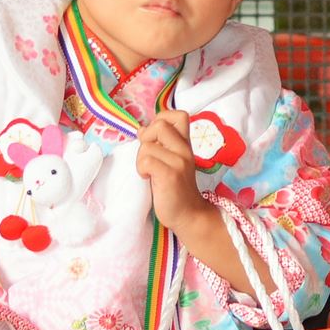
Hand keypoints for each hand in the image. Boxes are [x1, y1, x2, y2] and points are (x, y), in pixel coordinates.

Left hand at [134, 114, 212, 234]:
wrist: (189, 215)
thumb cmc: (175, 189)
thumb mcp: (171, 161)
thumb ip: (160, 144)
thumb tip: (142, 128)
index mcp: (185, 144)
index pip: (179, 114)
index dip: (161, 119)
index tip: (155, 138)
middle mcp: (184, 150)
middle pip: (160, 124)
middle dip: (146, 137)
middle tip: (149, 156)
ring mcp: (179, 162)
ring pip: (147, 145)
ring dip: (140, 159)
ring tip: (148, 172)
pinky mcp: (170, 175)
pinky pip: (146, 161)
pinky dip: (141, 169)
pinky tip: (147, 178)